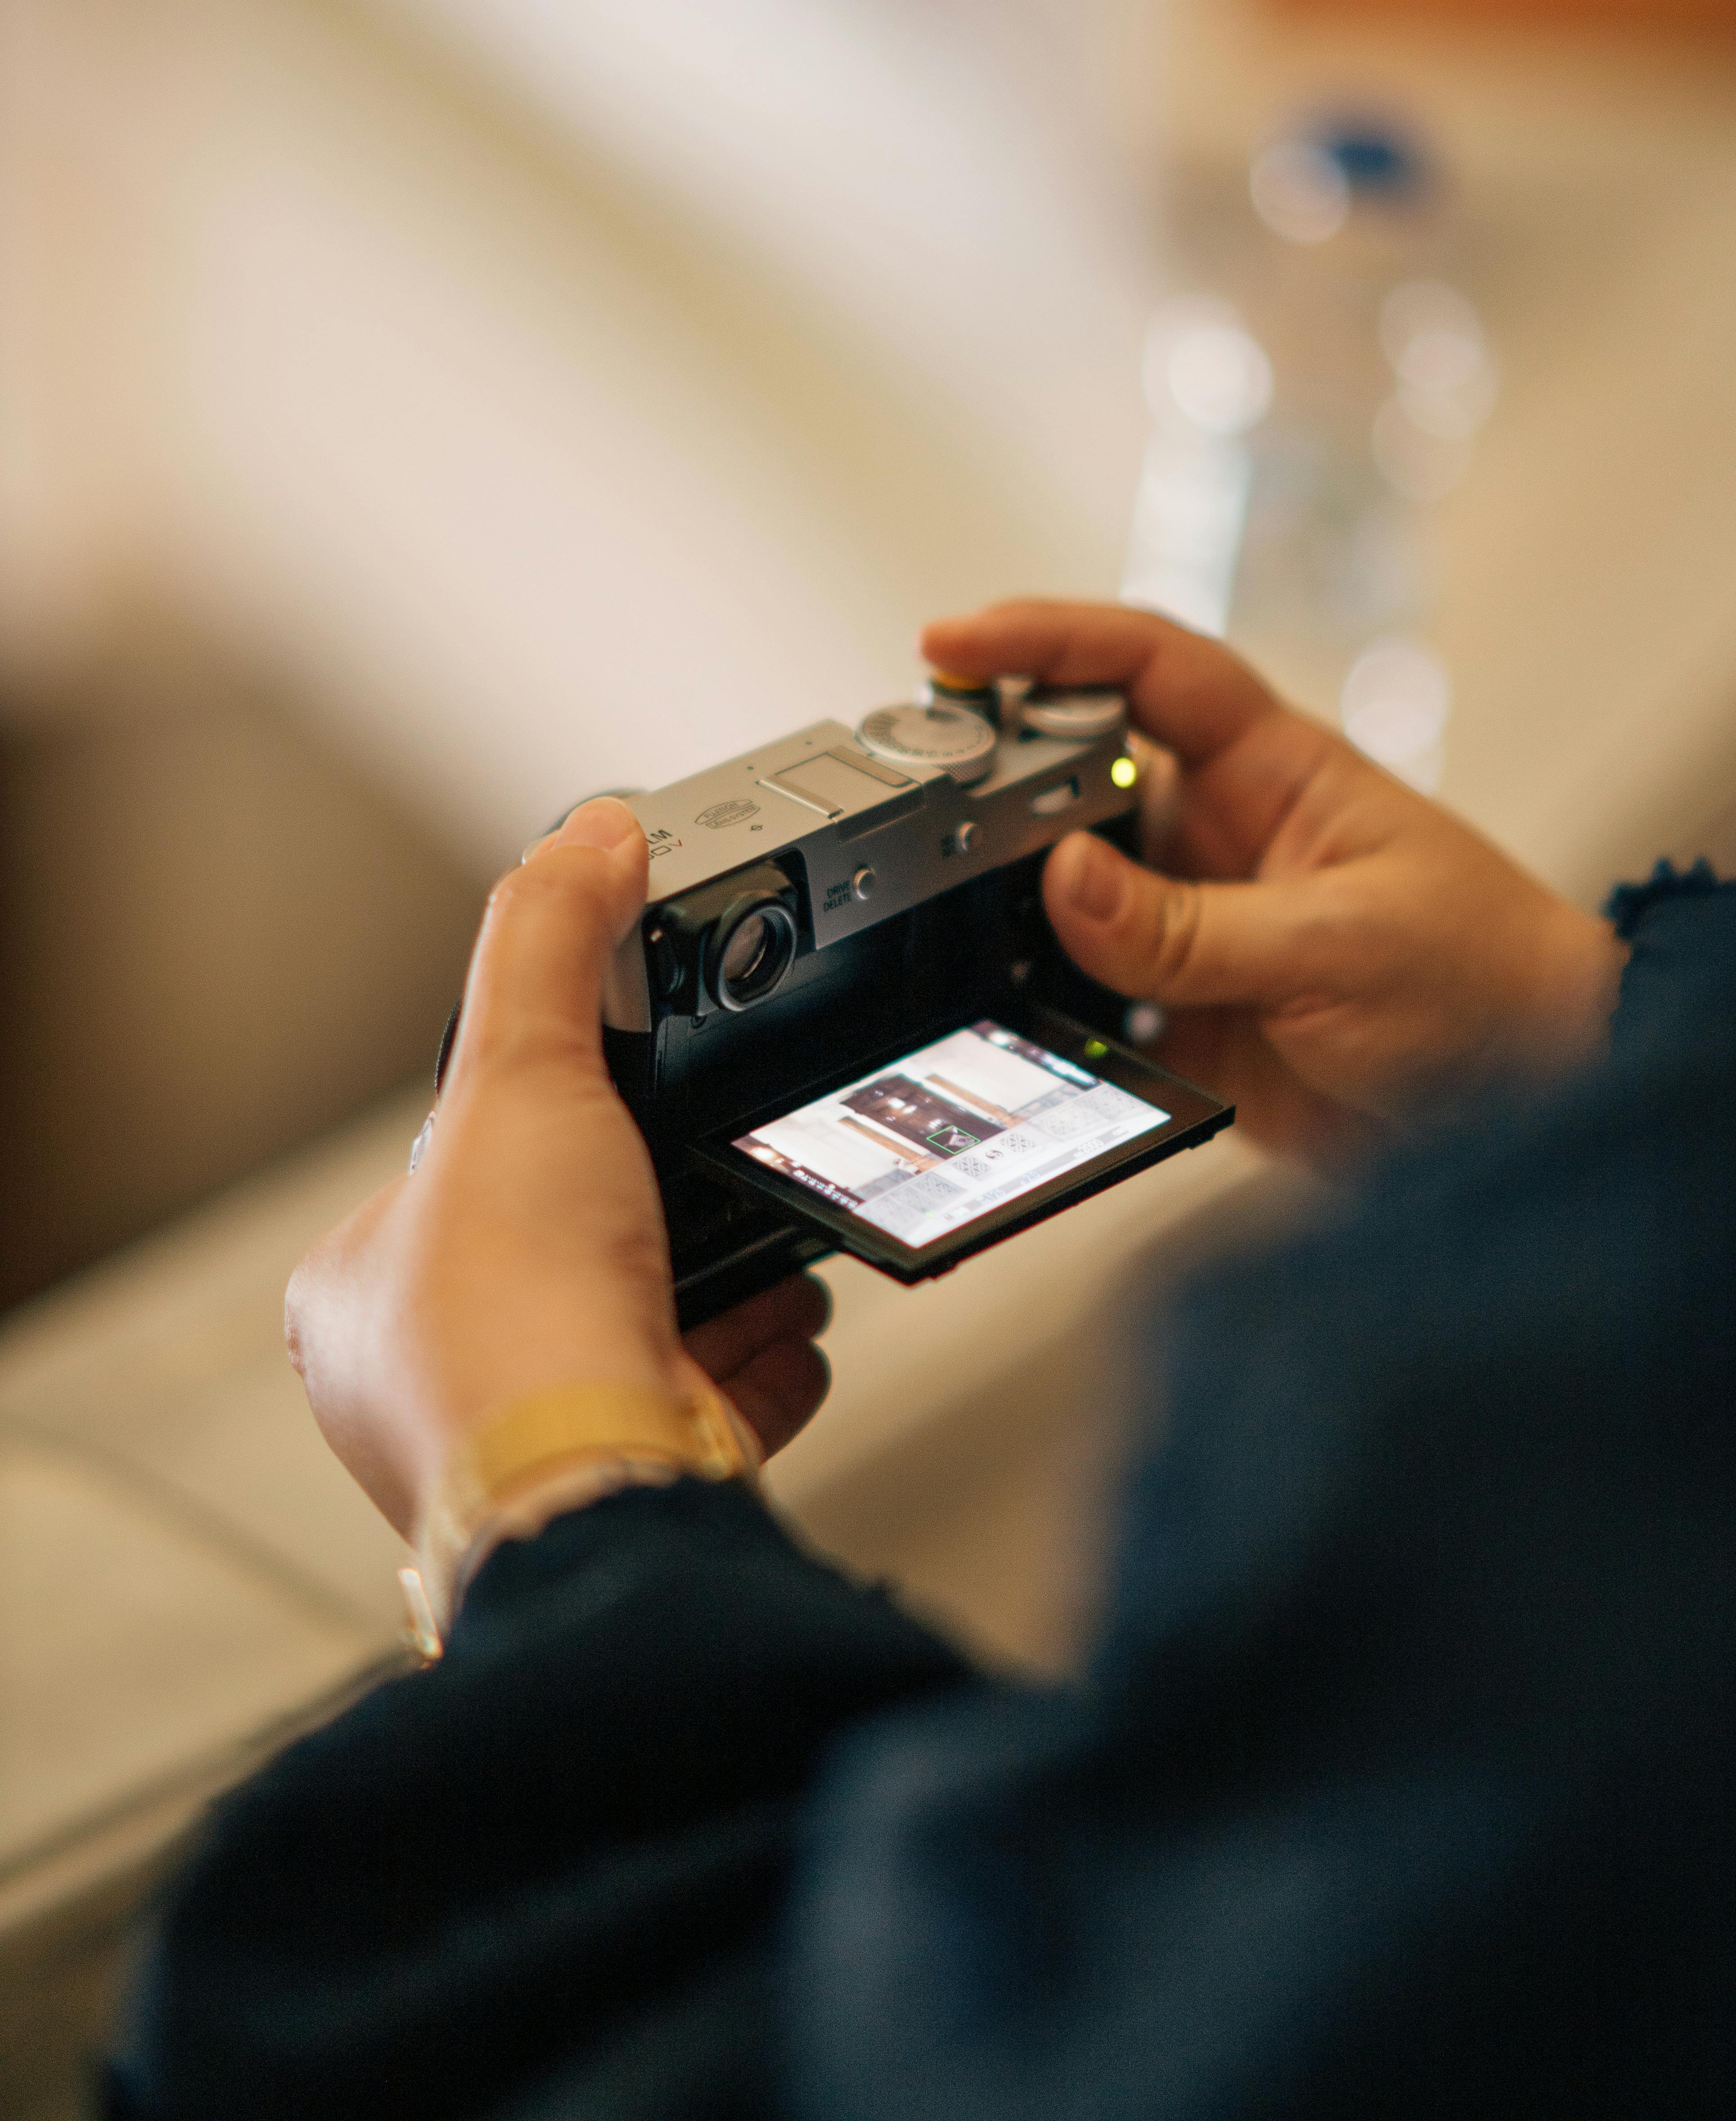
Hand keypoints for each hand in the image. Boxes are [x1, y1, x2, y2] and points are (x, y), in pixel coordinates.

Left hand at [285, 798, 830, 1541]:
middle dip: (652, 1207)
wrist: (595, 1485)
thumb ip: (551, 942)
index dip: (537, 1124)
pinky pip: (709, 1399)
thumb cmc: (513, 1315)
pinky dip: (760, 1359)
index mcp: (361, 1294)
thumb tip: (588, 834)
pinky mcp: (625, 1476)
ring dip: (719, 1281)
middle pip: (563, 1248)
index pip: (454, 1177)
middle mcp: (429, 1380)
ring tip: (771, 1235)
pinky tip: (789, 1324)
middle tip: (707, 1165)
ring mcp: (529, 1438)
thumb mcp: (522, 1074)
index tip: (604, 1098)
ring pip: (640, 1326)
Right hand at [922, 602, 1624, 1165]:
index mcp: (1277, 773)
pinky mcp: (1188, 1020)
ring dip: (1009, 903)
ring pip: (1069, 893)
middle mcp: (1225, 836)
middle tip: (924, 797)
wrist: (1545, 1106)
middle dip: (999, 776)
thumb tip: (1063, 883)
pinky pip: (1087, 997)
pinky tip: (1001, 1014)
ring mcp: (1199, 927)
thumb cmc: (1488, 985)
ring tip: (941, 916)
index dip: (1050, 640)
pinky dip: (1040, 1006)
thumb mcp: (1338, 946)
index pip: (1148, 669)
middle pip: (1081, 776)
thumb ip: (1190, 925)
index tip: (953, 642)